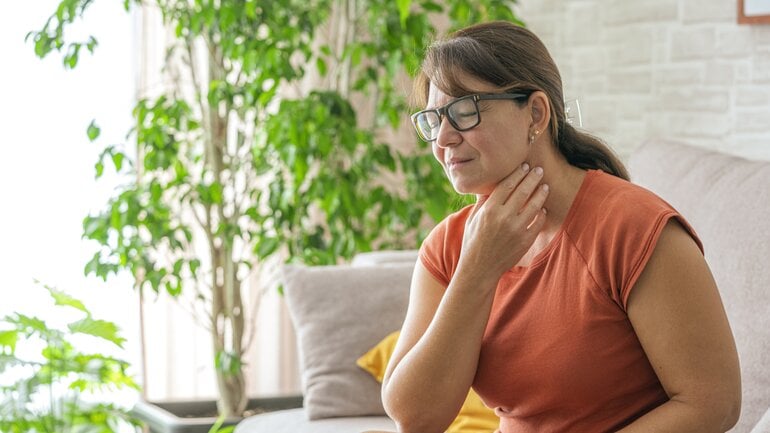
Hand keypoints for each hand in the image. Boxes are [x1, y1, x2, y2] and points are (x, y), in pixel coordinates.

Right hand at [458, 163, 548, 279]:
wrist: (479, 269)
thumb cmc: (473, 242)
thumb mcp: (472, 219)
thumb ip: (482, 202)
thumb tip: (490, 187)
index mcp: (489, 210)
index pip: (507, 185)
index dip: (517, 173)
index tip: (524, 166)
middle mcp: (503, 218)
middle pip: (523, 191)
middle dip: (533, 178)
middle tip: (539, 170)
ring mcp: (516, 230)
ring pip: (534, 205)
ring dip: (541, 193)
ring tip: (545, 186)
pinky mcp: (525, 241)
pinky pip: (538, 223)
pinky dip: (542, 214)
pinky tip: (542, 209)